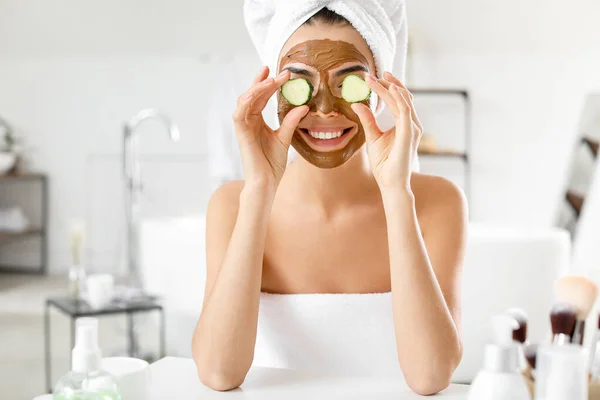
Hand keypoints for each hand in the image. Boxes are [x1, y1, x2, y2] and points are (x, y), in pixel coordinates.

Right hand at [233, 66, 308, 191]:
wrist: (267, 182)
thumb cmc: (272, 164)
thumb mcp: (285, 137)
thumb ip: (291, 121)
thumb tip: (304, 106)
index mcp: (257, 121)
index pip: (262, 97)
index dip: (272, 84)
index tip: (286, 75)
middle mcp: (248, 121)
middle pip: (254, 95)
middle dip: (265, 81)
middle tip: (282, 72)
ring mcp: (243, 127)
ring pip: (244, 100)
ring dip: (256, 88)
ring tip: (271, 79)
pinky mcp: (241, 134)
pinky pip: (238, 114)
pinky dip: (244, 102)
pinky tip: (254, 94)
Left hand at [351, 72, 422, 190]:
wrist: (390, 182)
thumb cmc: (384, 163)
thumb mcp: (372, 137)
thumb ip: (368, 120)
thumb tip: (357, 104)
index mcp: (404, 123)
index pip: (397, 100)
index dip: (386, 87)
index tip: (371, 78)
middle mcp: (412, 123)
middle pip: (401, 97)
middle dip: (388, 83)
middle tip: (372, 75)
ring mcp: (412, 128)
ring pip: (403, 100)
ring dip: (390, 87)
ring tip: (377, 78)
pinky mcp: (409, 133)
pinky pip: (405, 111)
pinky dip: (398, 98)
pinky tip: (390, 88)